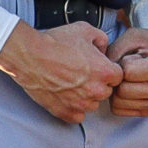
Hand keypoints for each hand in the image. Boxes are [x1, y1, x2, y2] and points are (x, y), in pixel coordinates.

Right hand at [0, 21, 122, 122]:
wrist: (29, 55)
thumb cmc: (54, 43)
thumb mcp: (85, 30)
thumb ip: (102, 40)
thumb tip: (104, 49)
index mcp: (105, 72)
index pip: (118, 77)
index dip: (107, 70)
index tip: (97, 67)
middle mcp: (96, 90)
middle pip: (106, 91)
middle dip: (97, 84)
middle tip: (81, 74)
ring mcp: (80, 103)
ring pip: (92, 105)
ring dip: (86, 97)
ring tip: (71, 84)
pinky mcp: (64, 111)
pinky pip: (77, 117)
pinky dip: (73, 109)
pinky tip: (67, 97)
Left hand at [107, 27, 147, 115]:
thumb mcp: (131, 38)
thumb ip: (114, 53)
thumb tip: (100, 74)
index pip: (128, 73)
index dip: (122, 62)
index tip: (132, 57)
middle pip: (122, 91)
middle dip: (117, 79)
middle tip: (126, 69)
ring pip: (118, 103)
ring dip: (116, 89)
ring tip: (127, 77)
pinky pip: (118, 110)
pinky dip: (117, 99)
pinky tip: (127, 86)